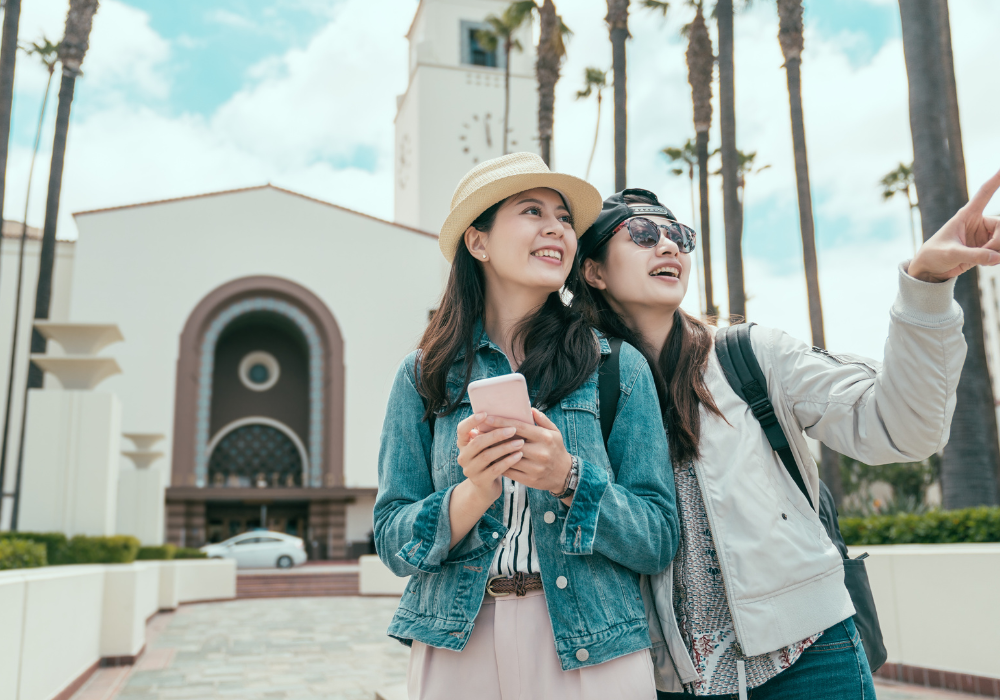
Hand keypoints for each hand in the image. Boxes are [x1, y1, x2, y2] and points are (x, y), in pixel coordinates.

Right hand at [456, 412, 523, 503]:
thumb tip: (504, 413)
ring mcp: (470, 470)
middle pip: (477, 442)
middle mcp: (463, 457)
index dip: (471, 421)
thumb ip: (488, 433)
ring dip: (505, 447)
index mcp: (463, 444)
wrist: (485, 488)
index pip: (461, 429)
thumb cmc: (490, 461)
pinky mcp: (481, 481)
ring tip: (520, 442)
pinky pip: (495, 469)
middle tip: (513, 429)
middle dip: (496, 435)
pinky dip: (508, 461)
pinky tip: (519, 455)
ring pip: (487, 456)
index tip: (485, 413)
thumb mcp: (486, 447)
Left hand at [484, 408, 571, 493]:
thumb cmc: (556, 449)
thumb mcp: (555, 432)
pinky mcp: (530, 480)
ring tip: (480, 445)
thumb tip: (529, 408)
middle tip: (478, 431)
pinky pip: (510, 471)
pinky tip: (490, 459)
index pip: (519, 428)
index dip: (501, 422)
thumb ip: (542, 420)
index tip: (487, 418)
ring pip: (508, 458)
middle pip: (511, 443)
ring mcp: (535, 467)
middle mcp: (540, 452)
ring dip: (493, 451)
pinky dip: (499, 464)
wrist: (564, 475)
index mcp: (544, 437)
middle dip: (493, 437)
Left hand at [908, 168, 999, 282]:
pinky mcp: (985, 248)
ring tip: (985, 260)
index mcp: (966, 215)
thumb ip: (974, 255)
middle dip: (998, 241)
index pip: (985, 193)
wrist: (930, 270)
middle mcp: (978, 222)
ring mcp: (983, 235)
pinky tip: (988, 262)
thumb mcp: (951, 254)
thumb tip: (996, 257)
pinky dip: (997, 258)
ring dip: (998, 251)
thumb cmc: (934, 255)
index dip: (996, 180)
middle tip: (990, 255)